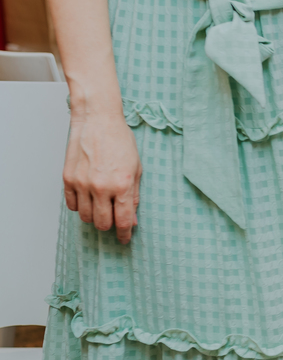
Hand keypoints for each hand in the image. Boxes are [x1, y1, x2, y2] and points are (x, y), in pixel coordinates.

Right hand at [62, 111, 141, 243]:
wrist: (97, 120)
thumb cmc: (120, 141)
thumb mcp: (137, 169)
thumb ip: (134, 196)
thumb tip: (131, 219)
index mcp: (122, 185)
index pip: (122, 221)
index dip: (124, 234)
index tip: (124, 239)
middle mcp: (101, 187)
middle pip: (102, 223)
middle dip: (109, 226)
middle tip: (113, 220)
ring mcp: (82, 183)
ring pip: (85, 216)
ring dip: (94, 217)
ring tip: (100, 209)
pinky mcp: (68, 178)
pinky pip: (71, 205)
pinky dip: (79, 207)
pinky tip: (87, 200)